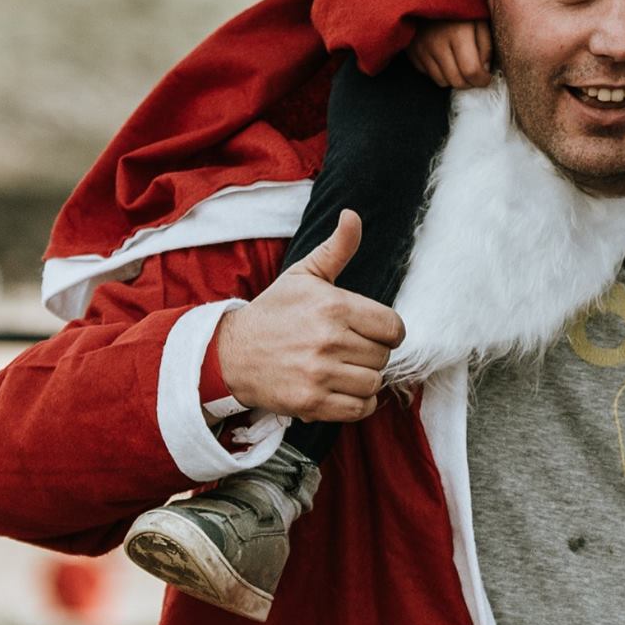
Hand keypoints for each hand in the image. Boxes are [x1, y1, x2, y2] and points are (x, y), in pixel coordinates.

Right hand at [213, 211, 404, 422]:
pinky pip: (359, 409)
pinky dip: (358, 403)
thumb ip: (337, 248)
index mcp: (334, 306)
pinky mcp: (311, 402)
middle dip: (372, 354)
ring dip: (364, 379)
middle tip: (350, 349)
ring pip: (374, 383)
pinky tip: (342, 389)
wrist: (231, 353)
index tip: (371, 331)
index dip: (387, 331)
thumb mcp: (304, 274)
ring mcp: (320, 374)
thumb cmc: (274, 312)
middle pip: (383, 356)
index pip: (393, 327)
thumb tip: (353, 215)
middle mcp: (329, 340)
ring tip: (344, 369)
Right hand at [408, 18, 492, 88]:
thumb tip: (484, 71)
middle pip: (456, 81)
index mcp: (458, 33)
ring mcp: (422, 49)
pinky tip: (445, 59)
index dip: (482, 80)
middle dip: (470, 82)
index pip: (471, 70)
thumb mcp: (479, 19)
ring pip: (442, 81)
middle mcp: (437, 44)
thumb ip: (485, 45)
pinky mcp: (412, 52)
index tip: (486, 77)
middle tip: (476, 74)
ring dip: (454, 78)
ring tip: (460, 65)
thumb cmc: (458, 5)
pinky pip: (428, 74)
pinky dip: (439, 72)